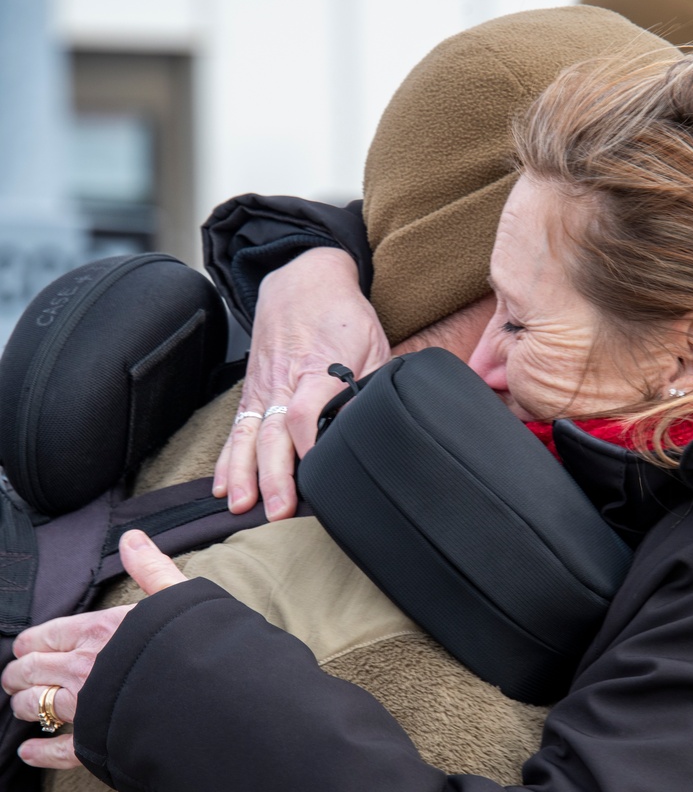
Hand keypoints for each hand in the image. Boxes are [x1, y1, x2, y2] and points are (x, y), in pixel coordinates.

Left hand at [1, 531, 186, 768]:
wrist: (212, 699)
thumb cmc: (196, 646)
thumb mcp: (177, 597)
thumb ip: (151, 569)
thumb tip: (133, 538)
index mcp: (99, 631)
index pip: (50, 633)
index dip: (33, 641)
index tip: (25, 647)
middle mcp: (83, 668)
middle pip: (33, 669)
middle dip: (19, 673)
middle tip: (14, 677)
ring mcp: (86, 708)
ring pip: (37, 705)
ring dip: (23, 705)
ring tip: (21, 707)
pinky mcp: (97, 742)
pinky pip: (58, 750)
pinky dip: (40, 753)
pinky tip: (29, 752)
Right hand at [213, 247, 390, 521]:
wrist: (303, 279)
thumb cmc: (344, 316)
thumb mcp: (371, 345)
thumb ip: (367, 386)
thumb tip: (366, 428)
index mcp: (318, 368)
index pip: (306, 412)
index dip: (310, 446)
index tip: (318, 477)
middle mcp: (285, 381)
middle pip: (273, 433)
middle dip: (272, 475)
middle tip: (275, 511)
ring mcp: (264, 388)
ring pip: (248, 434)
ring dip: (242, 473)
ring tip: (239, 506)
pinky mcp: (252, 392)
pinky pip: (236, 430)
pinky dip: (227, 459)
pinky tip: (222, 487)